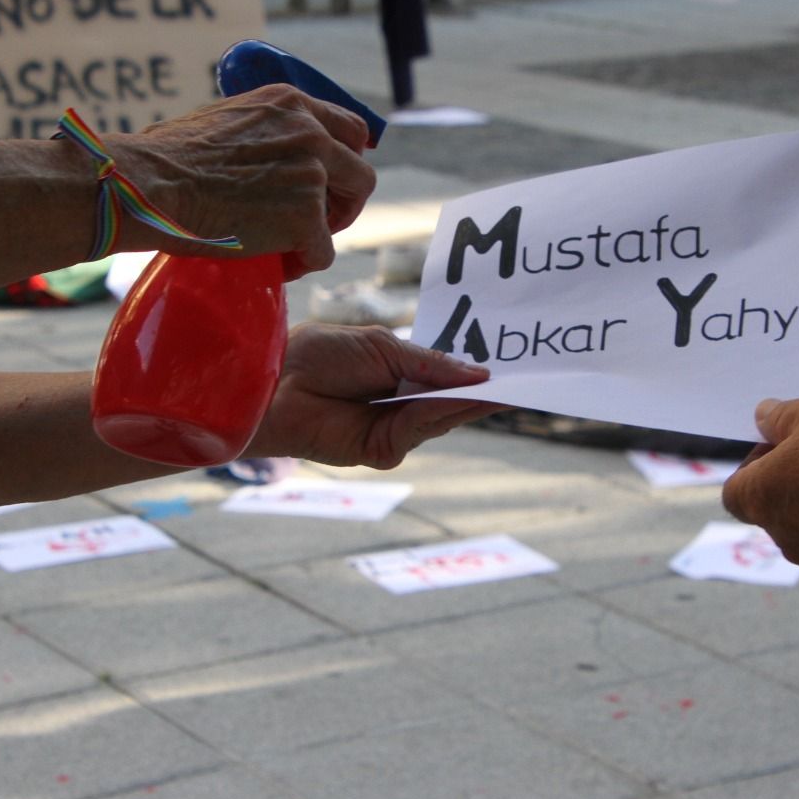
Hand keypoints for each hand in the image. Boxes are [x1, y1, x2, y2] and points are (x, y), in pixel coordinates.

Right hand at [108, 84, 376, 277]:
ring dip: (322, 231)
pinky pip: (323, 251)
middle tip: (314, 221)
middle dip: (342, 200)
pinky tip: (277, 263)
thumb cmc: (166, 159)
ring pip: (344, 214)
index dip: (343, 162)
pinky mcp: (305, 215)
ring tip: (289, 243)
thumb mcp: (227, 119)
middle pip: (361, 171)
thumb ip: (264, 132)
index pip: (349, 130)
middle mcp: (309, 131)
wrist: (148, 184)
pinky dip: (303, 262)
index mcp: (290, 103)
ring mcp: (312, 173)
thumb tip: (270, 157)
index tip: (328, 183)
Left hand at [246, 324, 504, 468]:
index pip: (446, 379)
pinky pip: (420, 429)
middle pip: (451, 402)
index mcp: (399, 376)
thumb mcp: (384, 348)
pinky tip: (464, 399)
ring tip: (506, 390)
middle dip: (483, 393)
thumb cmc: (320, 354)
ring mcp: (391, 430)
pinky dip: (441, 414)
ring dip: (472, 404)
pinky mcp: (380, 450)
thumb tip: (479, 374)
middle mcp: (399, 405)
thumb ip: (430, 363)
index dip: (475, 375)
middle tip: (522, 383)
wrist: (275, 381)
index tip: (511, 368)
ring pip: (442, 418)